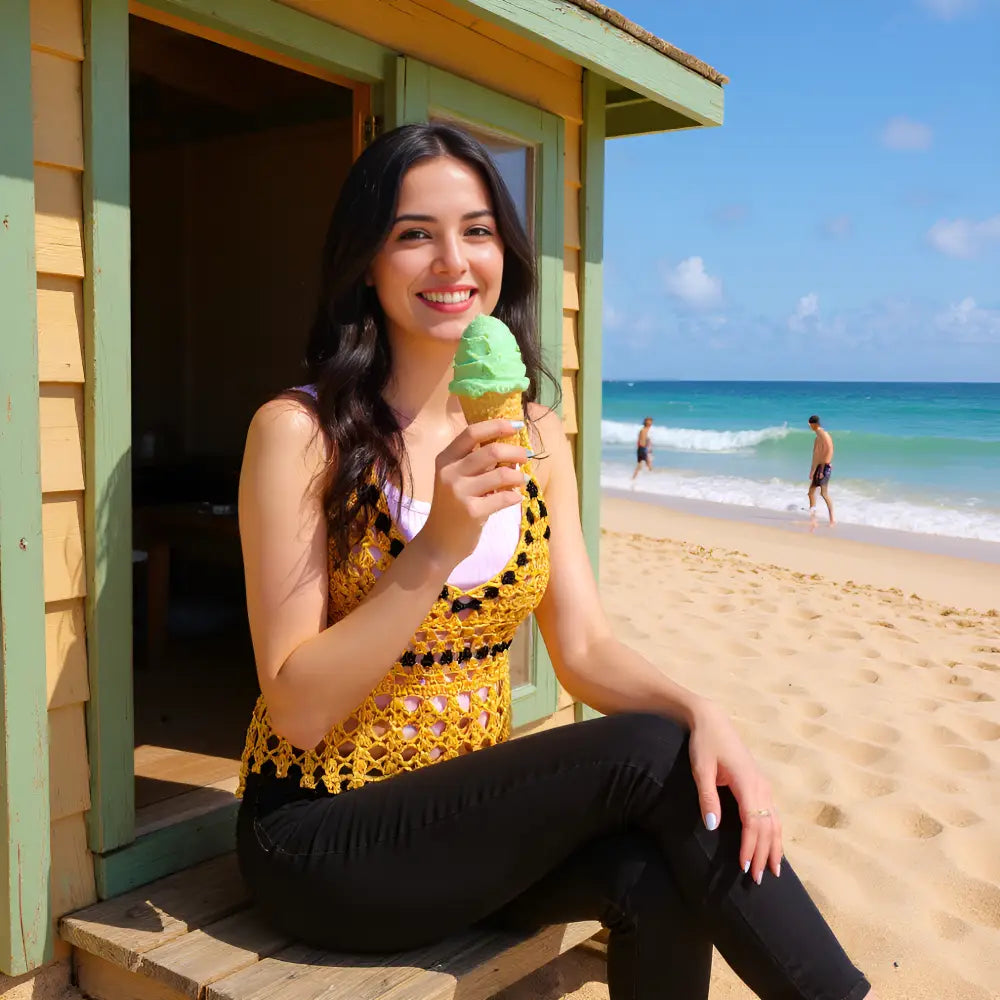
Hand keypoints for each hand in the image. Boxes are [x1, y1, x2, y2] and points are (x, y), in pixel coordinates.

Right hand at [420, 420, 527, 568]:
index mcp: (445, 459)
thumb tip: (512, 451)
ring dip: (518, 476)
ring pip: (501, 474)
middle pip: (491, 450)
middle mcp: (449, 472)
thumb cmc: (452, 508)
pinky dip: (515, 496)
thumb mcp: (457, 480)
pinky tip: (516, 498)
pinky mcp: (472, 512)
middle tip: (526, 456)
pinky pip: (504, 497)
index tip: (516, 425)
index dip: (497, 425)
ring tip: (522, 480)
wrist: (438, 544)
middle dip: (514, 451)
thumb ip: (478, 464)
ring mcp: (459, 492)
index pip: (472, 432)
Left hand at [688, 699, 782, 883]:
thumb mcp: (700, 769)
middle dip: (764, 853)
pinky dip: (774, 832)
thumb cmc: (704, 743)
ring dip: (774, 846)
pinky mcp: (759, 783)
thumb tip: (714, 827)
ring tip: (773, 870)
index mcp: (747, 782)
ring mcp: (763, 784)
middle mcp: (760, 785)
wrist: (711, 719)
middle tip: (757, 880)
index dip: (751, 846)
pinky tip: (773, 845)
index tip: (745, 867)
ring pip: (774, 821)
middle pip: (768, 826)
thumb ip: (707, 797)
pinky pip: (772, 813)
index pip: (753, 822)